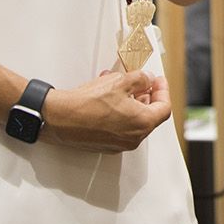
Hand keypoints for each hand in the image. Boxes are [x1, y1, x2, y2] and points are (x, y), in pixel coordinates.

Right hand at [40, 69, 173, 152]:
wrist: (59, 118)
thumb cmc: (88, 103)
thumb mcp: (121, 81)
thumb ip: (141, 79)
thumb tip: (147, 80)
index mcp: (142, 124)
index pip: (164, 108)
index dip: (163, 90)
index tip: (157, 80)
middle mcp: (133, 139)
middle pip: (149, 115)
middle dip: (147, 96)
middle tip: (142, 82)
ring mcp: (118, 144)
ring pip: (133, 120)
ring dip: (131, 101)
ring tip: (120, 84)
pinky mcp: (104, 145)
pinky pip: (119, 127)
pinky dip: (119, 111)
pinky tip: (107, 96)